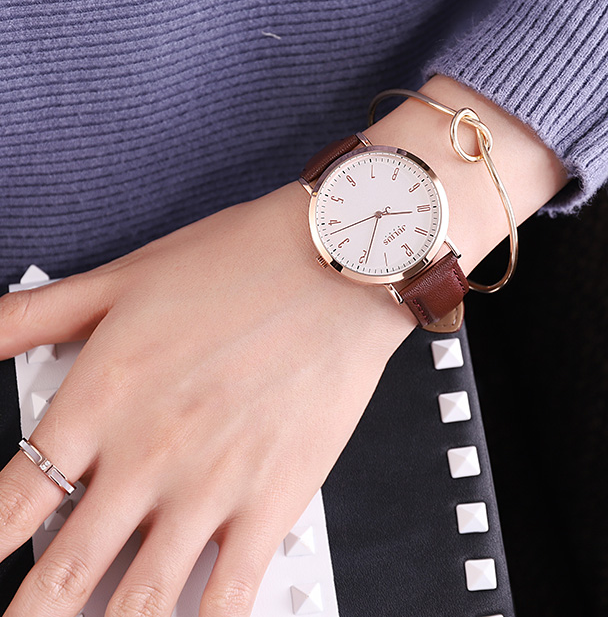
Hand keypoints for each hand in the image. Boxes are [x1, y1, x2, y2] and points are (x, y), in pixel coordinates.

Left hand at [0, 181, 414, 616]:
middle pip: (59, 576)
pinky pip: (230, 596)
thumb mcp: (122, 277)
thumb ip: (30, 315)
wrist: (338, 263)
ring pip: (138, 603)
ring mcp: (211, 487)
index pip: (9, 506)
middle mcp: (146, 456)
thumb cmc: (241, 261)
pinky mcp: (272, 501)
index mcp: (100, 401)